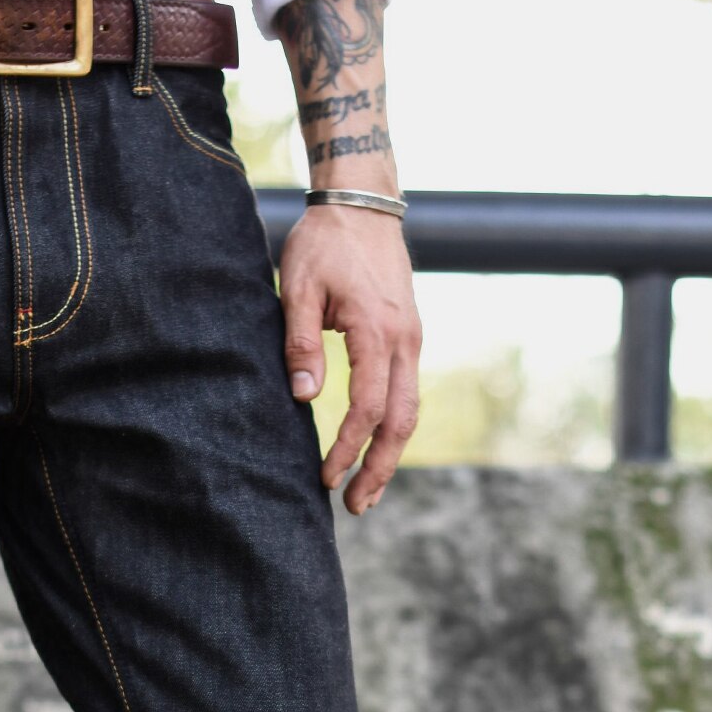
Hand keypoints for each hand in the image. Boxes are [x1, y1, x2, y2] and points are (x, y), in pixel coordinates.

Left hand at [279, 205, 422, 513]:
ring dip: (390, 454)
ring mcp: (412, 339)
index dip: (347, 447)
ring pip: (410, 411)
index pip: (367, 407)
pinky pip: (407, 392)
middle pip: (401, 421)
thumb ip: (301, 343)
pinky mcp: (409, 337)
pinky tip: (376, 448)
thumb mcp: (299, 288)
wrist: (363, 204)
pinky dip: (393, 427)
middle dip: (379, 468)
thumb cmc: (324, 243)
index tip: (326, 477)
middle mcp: (405, 340)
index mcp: (377, 331)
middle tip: (356, 506)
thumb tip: (305, 398)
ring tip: (368, 491)